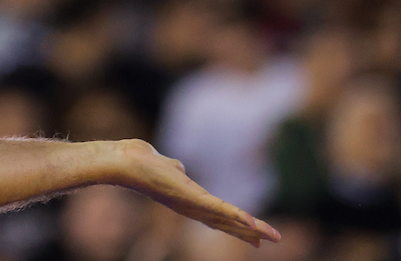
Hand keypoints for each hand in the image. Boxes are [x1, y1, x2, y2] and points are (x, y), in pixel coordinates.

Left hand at [108, 139, 280, 247]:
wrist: (125, 162)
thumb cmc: (142, 161)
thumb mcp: (167, 166)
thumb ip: (177, 169)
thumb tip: (180, 168)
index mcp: (189, 200)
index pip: (218, 216)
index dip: (237, 224)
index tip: (256, 233)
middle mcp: (192, 207)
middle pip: (227, 222)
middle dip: (251, 232)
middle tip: (274, 240)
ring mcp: (192, 204)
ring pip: (228, 219)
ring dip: (252, 228)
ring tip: (272, 236)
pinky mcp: (191, 198)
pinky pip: (219, 209)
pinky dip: (236, 217)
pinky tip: (252, 224)